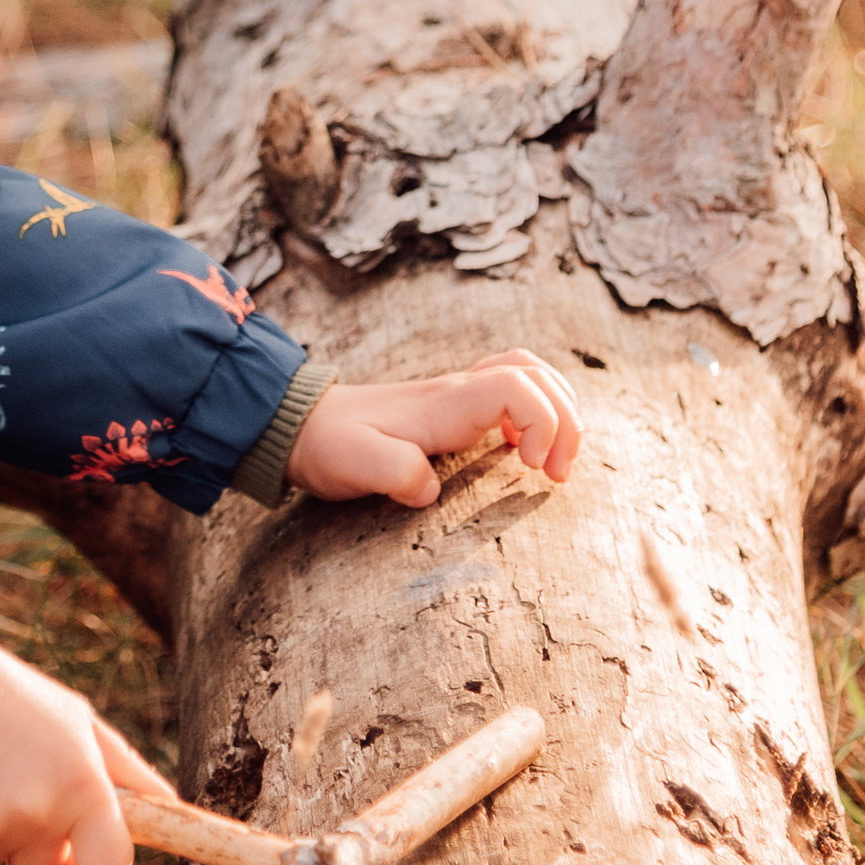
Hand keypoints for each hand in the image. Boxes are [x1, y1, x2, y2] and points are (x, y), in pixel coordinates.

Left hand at [286, 350, 581, 508]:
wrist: (298, 426)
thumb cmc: (328, 446)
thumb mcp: (353, 463)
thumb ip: (393, 472)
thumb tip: (430, 489)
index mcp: (445, 404)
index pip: (518, 386)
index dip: (541, 422)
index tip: (529, 468)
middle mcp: (458, 391)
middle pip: (537, 375)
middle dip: (565, 422)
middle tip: (556, 474)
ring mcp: (457, 396)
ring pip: (530, 375)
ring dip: (557, 414)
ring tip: (552, 463)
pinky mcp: (453, 409)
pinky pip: (511, 392)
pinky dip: (535, 414)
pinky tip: (523, 452)